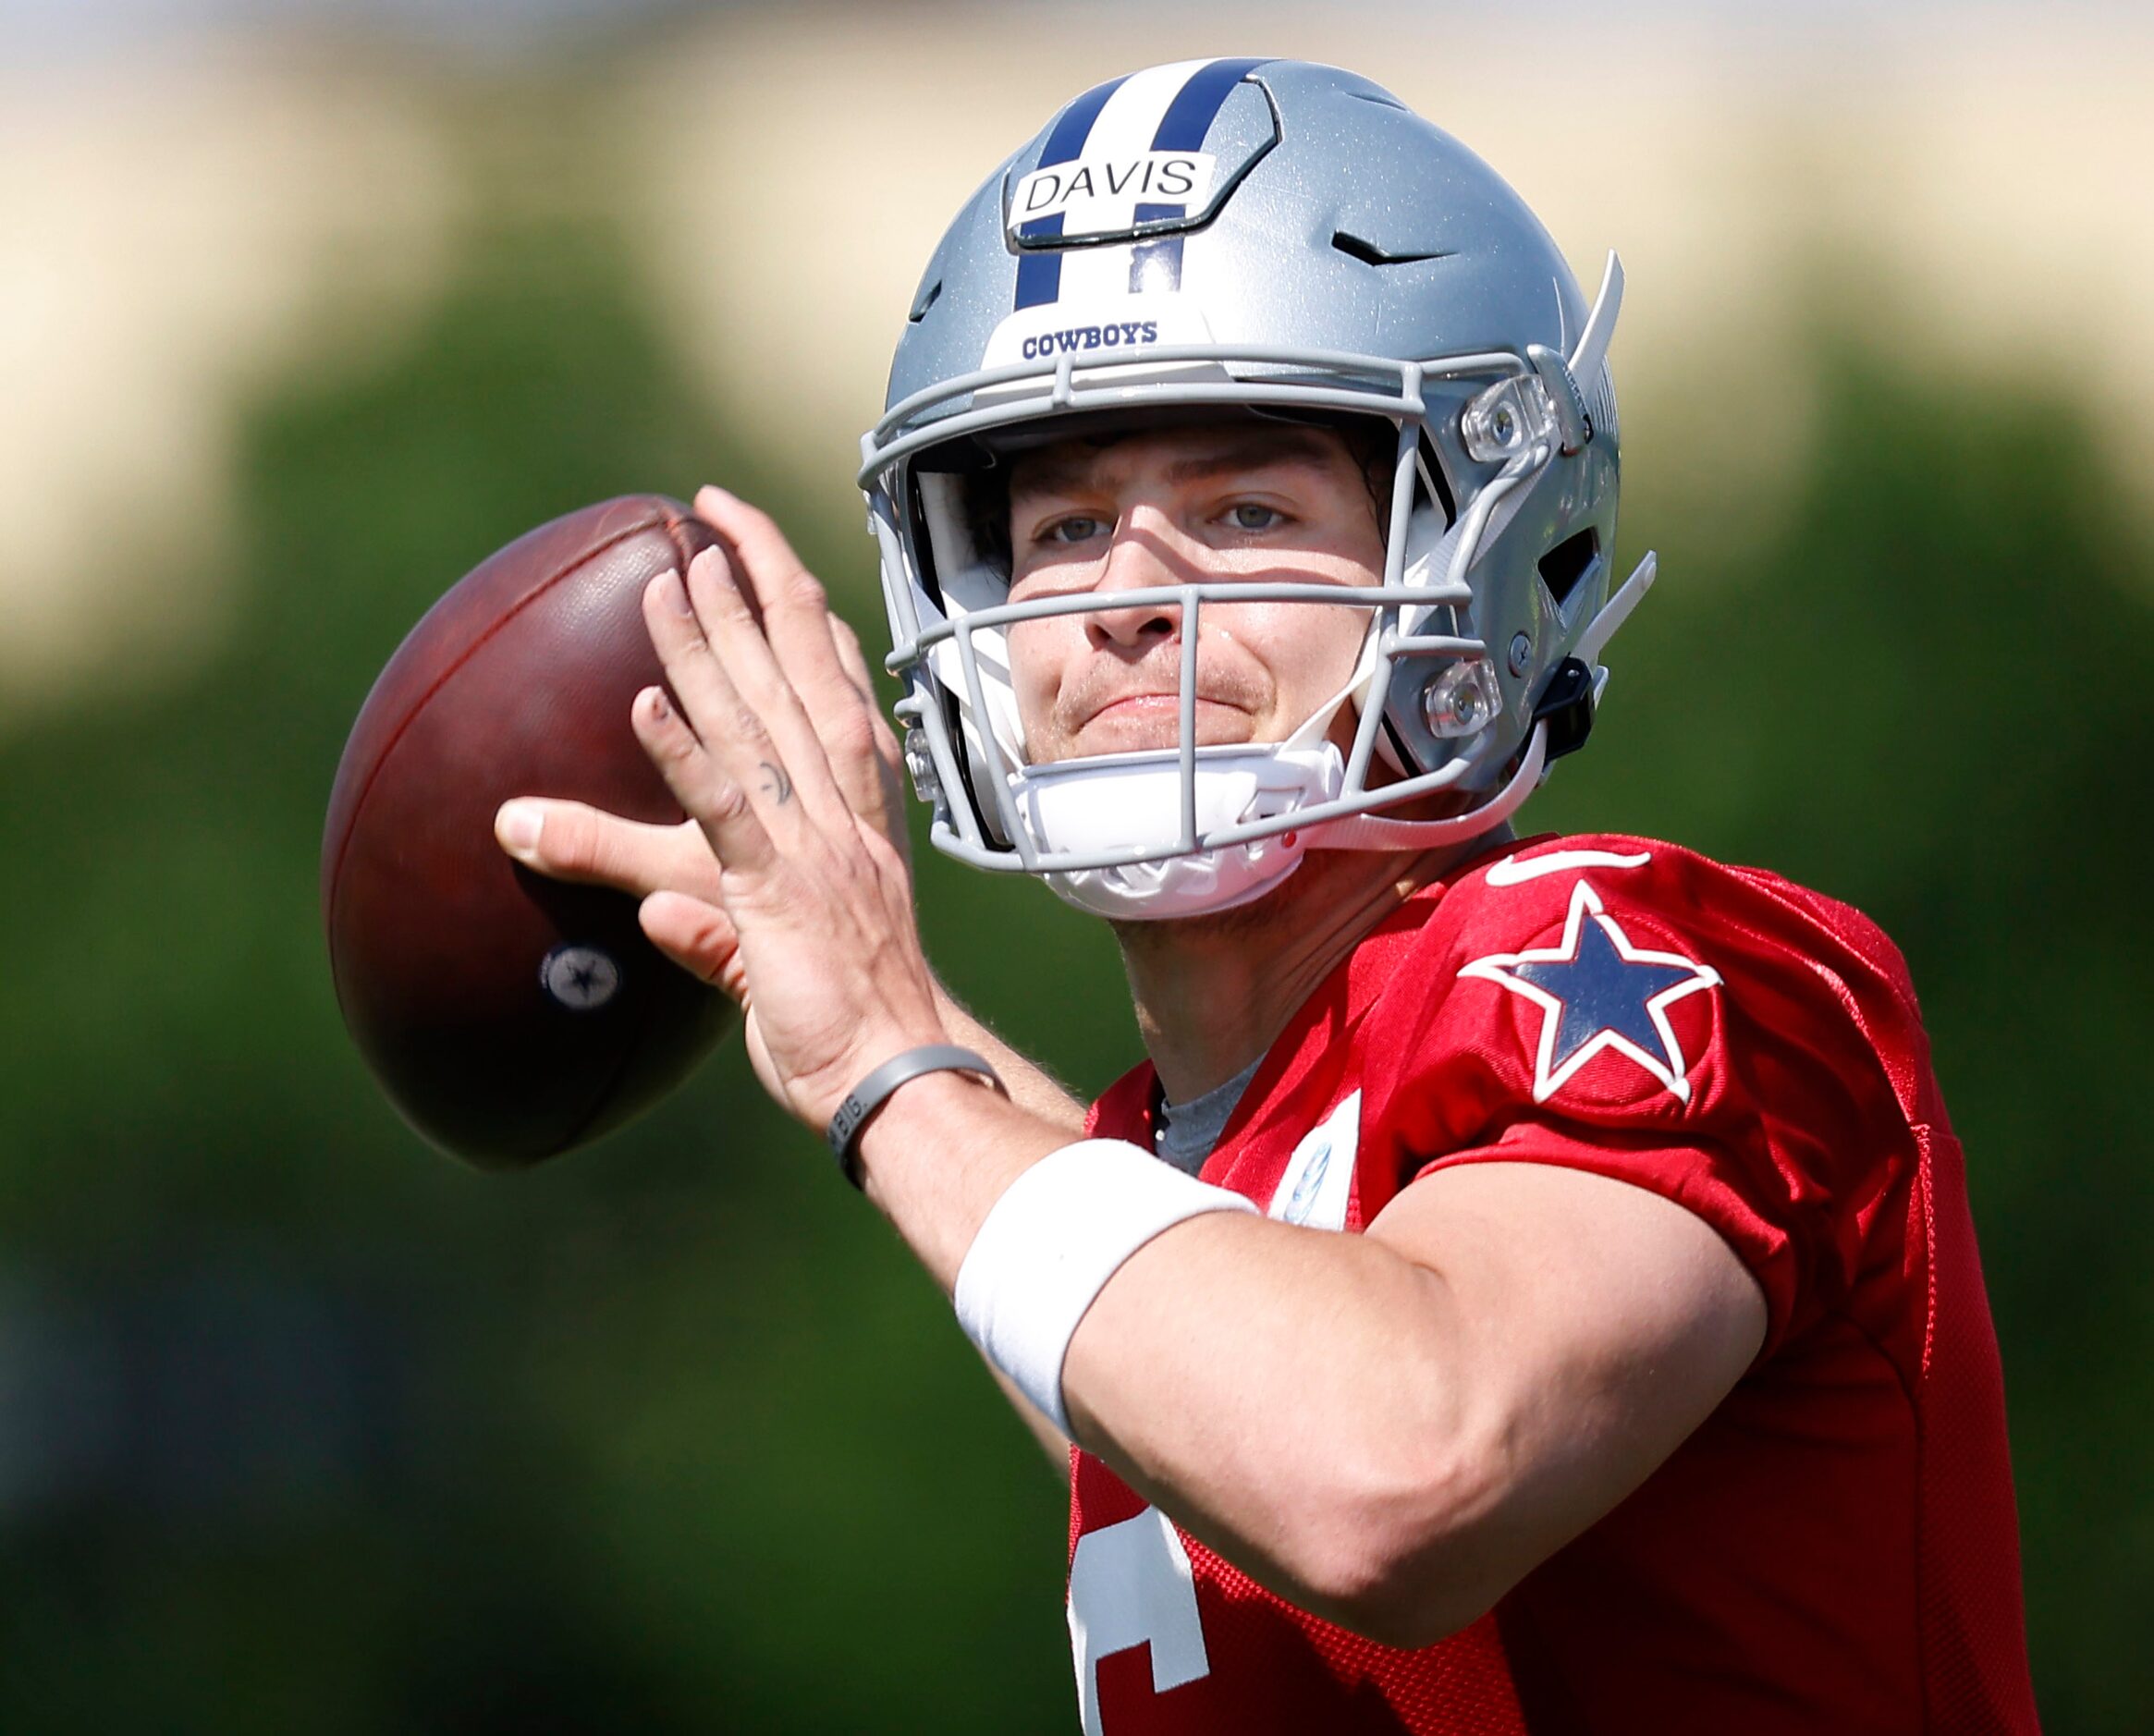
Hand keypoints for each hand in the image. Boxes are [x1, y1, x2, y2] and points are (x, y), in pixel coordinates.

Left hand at [496, 487, 910, 999]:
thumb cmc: (842, 1029)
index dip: (801, 616)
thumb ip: (704, 929)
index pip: (830, 691)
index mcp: (853, 817)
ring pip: (760, 725)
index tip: (768, 557)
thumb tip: (654, 916)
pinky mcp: (782, 894)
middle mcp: (843, 815)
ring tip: (669, 575)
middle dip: (760, 588)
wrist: (894, 1081)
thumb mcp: (760, 964)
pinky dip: (684, 754)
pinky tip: (644, 701)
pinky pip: (728, 812)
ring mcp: (817, 849)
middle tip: (714, 516)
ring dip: (712, 645)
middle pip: (801, 678)